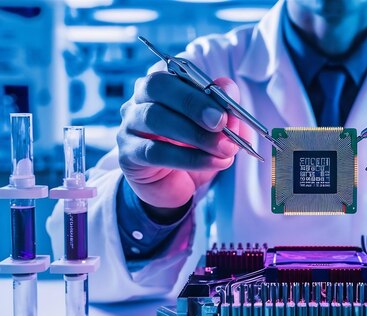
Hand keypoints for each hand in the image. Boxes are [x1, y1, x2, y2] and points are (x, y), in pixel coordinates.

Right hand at [118, 72, 250, 210]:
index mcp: (164, 84)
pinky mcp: (127, 153)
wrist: (175, 186)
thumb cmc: (194, 149)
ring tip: (224, 148)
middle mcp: (140, 98)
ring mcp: (129, 124)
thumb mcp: (217, 129)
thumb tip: (230, 98)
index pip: (174, 69)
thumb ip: (225, 110)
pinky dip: (189, 158)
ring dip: (195, 134)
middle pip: (157, 86)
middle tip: (221, 122)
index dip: (201, 82)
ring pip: (154, 118)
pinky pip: (154, 152)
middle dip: (193, 103)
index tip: (227, 99)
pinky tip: (214, 162)